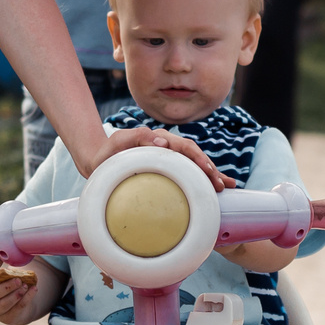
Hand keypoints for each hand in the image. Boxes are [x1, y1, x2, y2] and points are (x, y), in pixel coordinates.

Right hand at [0, 265, 39, 324]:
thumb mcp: (6, 274)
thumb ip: (6, 268)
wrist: (20, 300)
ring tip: (26, 285)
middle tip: (18, 280)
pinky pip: (17, 309)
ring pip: (4, 304)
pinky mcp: (9, 318)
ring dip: (16, 294)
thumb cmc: (10, 282)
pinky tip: (34, 289)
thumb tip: (14, 258)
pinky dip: (27, 298)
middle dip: (5, 287)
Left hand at [69, 124, 228, 189]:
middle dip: (210, 169)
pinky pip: (189, 171)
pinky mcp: (168, 168)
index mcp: (158, 140)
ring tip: (226, 186)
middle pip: (194, 155)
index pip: (183, 147)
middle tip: (221, 185)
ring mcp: (168, 157)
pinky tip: (219, 186)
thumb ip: (136, 137)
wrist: (98, 160)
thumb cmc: (106, 153)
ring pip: (195, 164)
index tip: (207, 170)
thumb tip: (163, 142)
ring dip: (211, 174)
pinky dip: (204, 177)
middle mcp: (166, 146)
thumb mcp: (117, 143)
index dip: (197, 158)